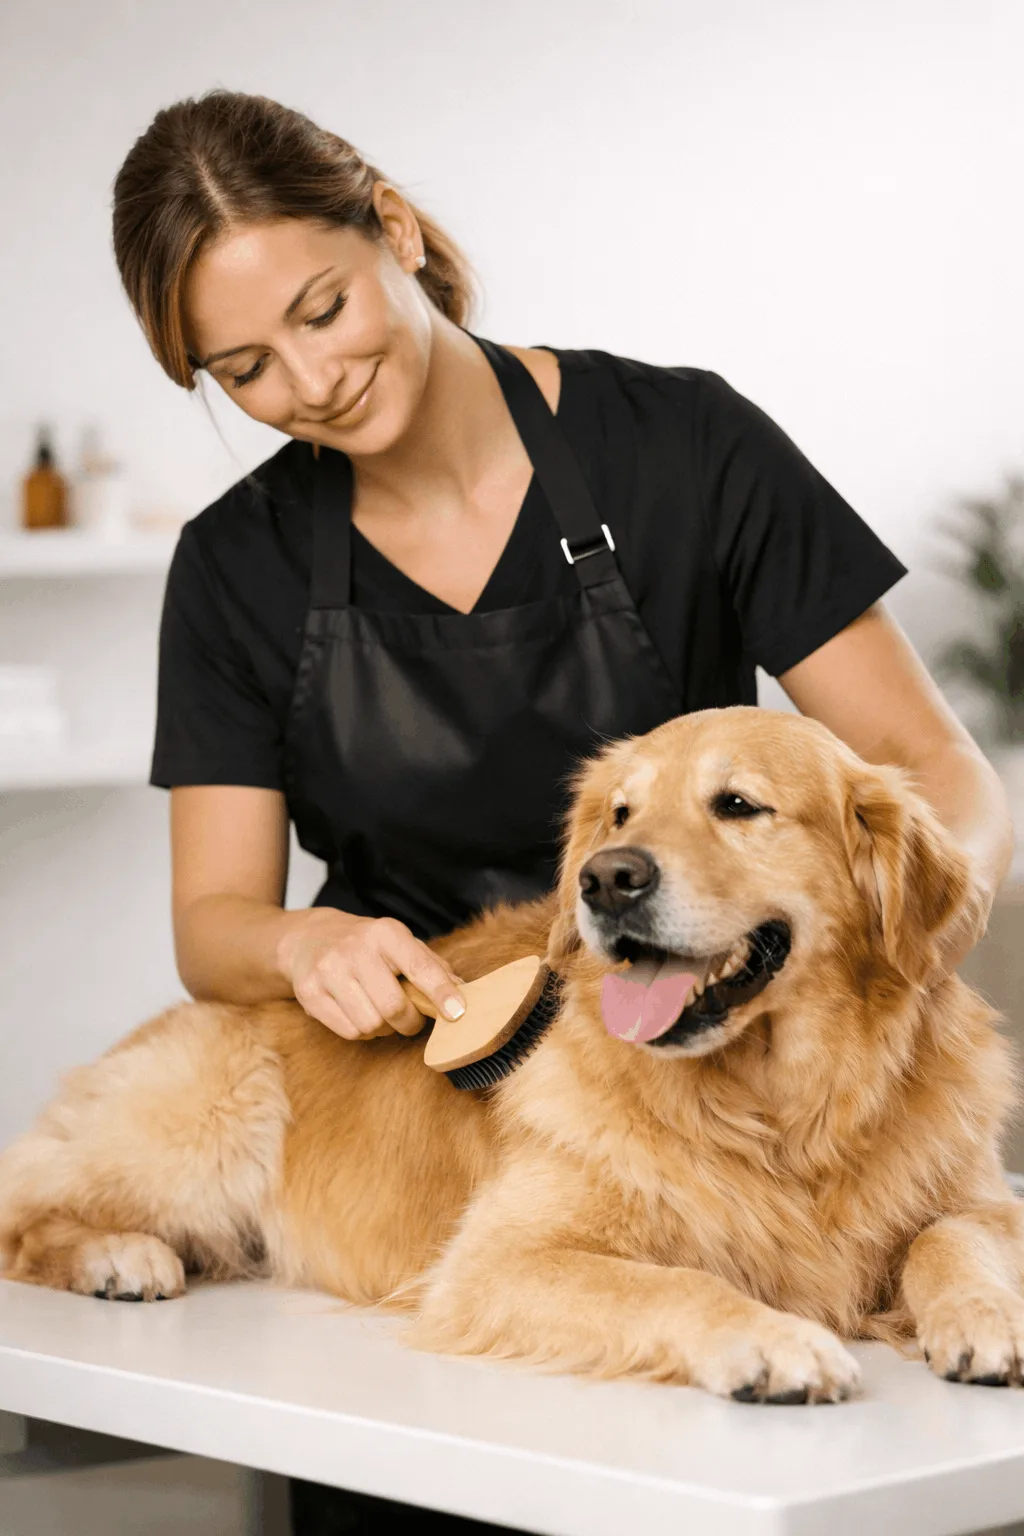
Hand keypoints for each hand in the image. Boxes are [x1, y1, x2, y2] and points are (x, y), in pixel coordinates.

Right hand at [278, 911, 465, 1040]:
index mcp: (386, 932)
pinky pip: (350, 1032)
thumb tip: (462, 992)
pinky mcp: (310, 994)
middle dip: (409, 1022)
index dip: (441, 992)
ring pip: (371, 1024)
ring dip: (384, 1028)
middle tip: (410, 1020)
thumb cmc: (366, 945)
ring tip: (380, 1013)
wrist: (308, 938)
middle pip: (394, 1006)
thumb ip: (431, 966)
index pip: (420, 966)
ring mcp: (329, 971)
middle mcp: (355, 948)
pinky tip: (359, 1014)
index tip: (457, 1013)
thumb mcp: (399, 943)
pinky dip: (362, 1032)